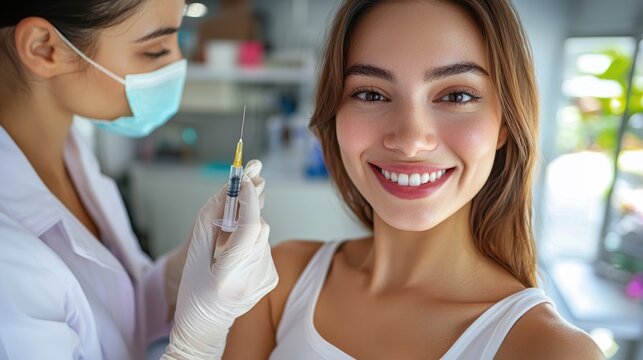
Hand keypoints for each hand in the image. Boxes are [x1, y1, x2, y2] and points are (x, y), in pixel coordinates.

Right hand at [162, 160, 265, 309]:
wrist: (206, 325)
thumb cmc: (193, 291)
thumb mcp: (193, 256)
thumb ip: (208, 221)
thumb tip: (225, 190)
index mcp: (229, 274)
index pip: (249, 227)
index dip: (248, 200)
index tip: (244, 181)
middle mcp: (252, 278)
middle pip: (259, 228)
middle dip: (246, 211)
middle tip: (230, 206)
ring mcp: (265, 280)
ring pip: (263, 235)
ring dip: (247, 229)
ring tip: (227, 244)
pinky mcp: (272, 279)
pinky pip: (264, 247)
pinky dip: (251, 242)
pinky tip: (236, 256)